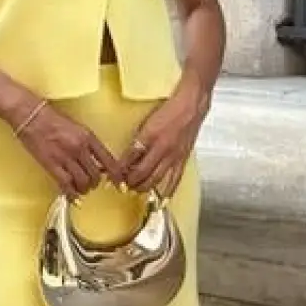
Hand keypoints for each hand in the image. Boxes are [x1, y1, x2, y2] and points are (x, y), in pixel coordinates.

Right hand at [15, 102, 121, 198]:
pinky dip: (71, 194)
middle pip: (96, 175)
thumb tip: (97, 162)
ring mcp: (65, 157)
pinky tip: (73, 198)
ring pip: (82, 182)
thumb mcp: (78, 128)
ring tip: (81, 188)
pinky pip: (65, 184)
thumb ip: (88, 144)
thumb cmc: (53, 119)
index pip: (109, 161)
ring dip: (84, 189)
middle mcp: (80, 148)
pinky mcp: (51, 165)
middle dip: (95, 183)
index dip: (116, 176)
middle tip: (91, 184)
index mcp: (88, 137)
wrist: (31, 115)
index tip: (119, 185)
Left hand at [119, 72, 210, 195]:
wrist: (192, 105)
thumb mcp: (147, 122)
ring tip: (136, 190)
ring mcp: (174, 155)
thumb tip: (128, 157)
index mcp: (150, 136)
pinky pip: (174, 180)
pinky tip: (162, 200)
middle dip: (131, 182)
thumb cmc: (169, 110)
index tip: (113, 175)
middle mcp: (162, 148)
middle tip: (123, 184)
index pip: (130, 158)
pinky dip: (167, 192)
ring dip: (144, 187)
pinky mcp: (183, 159)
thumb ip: (138, 140)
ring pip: (156, 179)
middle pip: (142, 173)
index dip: (120, 169)